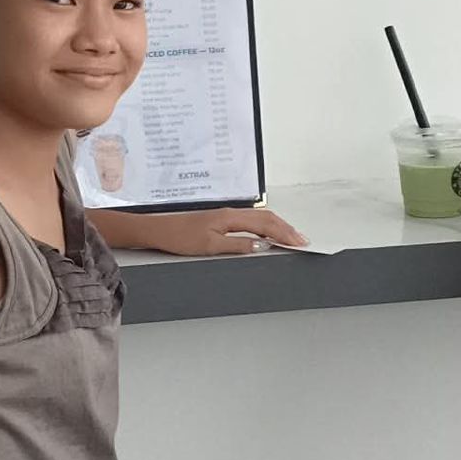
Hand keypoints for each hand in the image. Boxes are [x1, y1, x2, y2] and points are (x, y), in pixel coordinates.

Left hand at [143, 209, 307, 257]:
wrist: (159, 230)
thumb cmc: (179, 236)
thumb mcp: (210, 246)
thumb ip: (237, 245)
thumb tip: (260, 246)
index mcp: (230, 217)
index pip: (265, 225)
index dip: (284, 233)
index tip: (299, 242)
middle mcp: (230, 213)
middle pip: (266, 218)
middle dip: (286, 228)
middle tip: (301, 240)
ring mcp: (226, 214)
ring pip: (259, 218)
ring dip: (276, 226)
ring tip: (289, 236)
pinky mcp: (221, 219)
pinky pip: (250, 220)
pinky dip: (264, 226)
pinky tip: (265, 234)